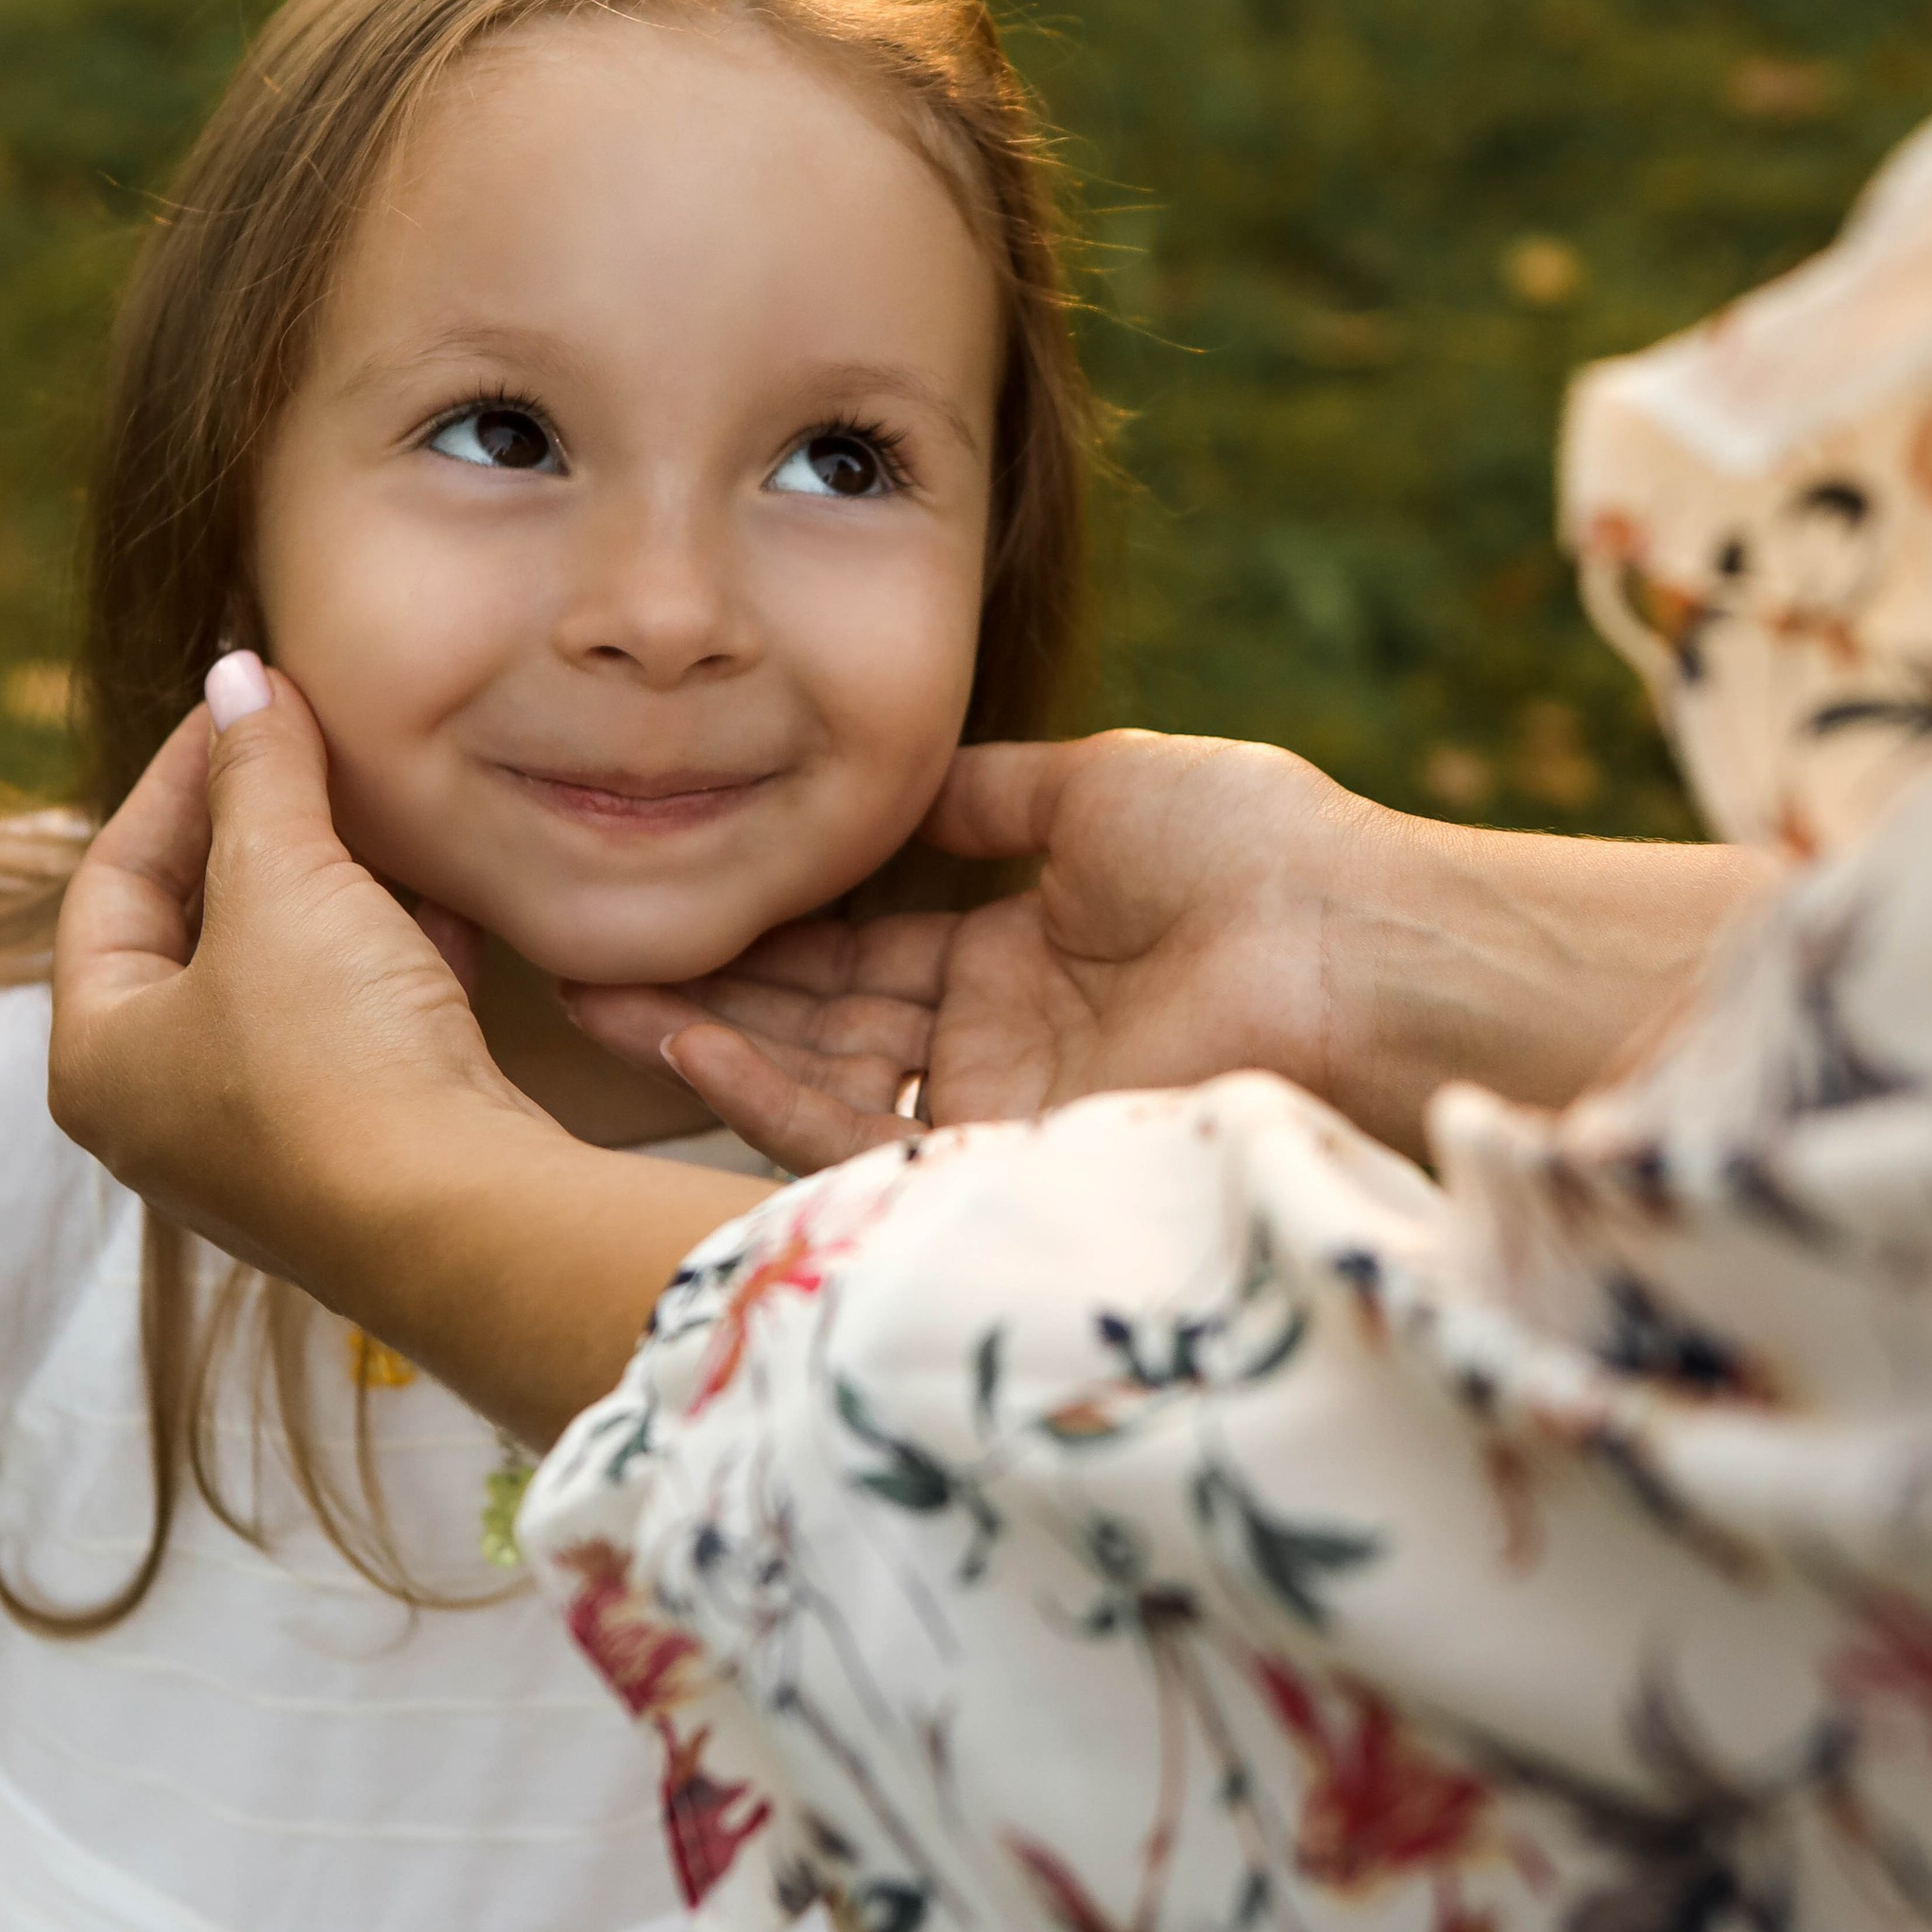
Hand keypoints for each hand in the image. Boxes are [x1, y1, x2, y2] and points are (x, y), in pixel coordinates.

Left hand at [49, 661, 534, 1301]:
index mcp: (100, 1057)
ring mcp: (265, 1146)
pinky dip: (393, 959)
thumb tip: (239, 676)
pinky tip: (449, 900)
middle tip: (312, 746)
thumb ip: (256, 772)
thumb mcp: (284, 882)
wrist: (464, 1222)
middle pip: (194, 932)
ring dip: (335, 890)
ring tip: (383, 810)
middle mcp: (165, 1115)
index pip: (110, 882)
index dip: (176, 777)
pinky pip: (360, 1031)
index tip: (245, 702)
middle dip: (260, 831)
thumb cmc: (336, 1060)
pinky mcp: (362, 1157)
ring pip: (286, 979)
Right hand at [568, 730, 1768, 1172]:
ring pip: (817, 1077)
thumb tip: (909, 773)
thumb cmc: (1258, 851)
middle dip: (708, 983)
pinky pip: (855, 1130)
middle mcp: (995, 1040)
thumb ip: (992, 797)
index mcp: (1022, 955)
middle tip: (584, 945)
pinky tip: (680, 1036)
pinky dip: (761, 1088)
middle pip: (820, 1015)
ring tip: (592, 987)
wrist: (1347, 945)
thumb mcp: (1103, 791)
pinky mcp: (999, 1158)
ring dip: (705, 1036)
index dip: (769, 916)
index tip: (672, 878)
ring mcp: (992, 1106)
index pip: (863, 944)